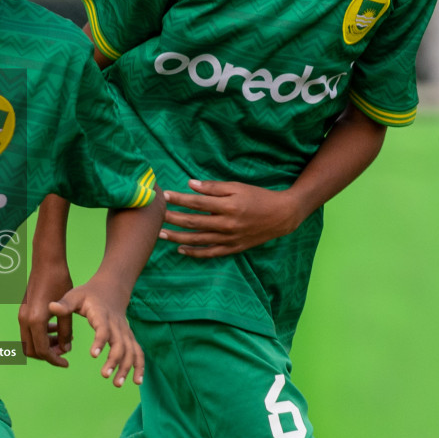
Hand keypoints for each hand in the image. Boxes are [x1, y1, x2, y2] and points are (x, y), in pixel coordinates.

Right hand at [18, 258, 73, 366]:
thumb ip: (66, 332)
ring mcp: (22, 315)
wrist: (47, 262)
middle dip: (47, 355)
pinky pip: (29, 331)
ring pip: (29, 341)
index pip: (42, 350)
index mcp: (36, 321)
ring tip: (61, 340)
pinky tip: (54, 329)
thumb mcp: (67, 311)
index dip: (55, 360)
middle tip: (63, 352)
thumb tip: (66, 348)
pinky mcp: (23, 310)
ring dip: (44, 345)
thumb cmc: (59, 282)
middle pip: (32, 350)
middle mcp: (25, 320)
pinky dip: (40, 336)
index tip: (66, 363)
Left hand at [49, 279, 143, 387]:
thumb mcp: (74, 295)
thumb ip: (64, 304)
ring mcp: (125, 332)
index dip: (100, 341)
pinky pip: (138, 353)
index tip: (93, 355)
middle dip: (114, 360)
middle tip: (104, 375)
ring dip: (126, 367)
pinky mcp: (129, 338)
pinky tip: (137, 381)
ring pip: (131, 351)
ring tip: (116, 383)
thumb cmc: (88, 295)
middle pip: (120, 344)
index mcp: (102, 315)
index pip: (103, 329)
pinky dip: (139, 367)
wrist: (111, 289)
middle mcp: (117, 325)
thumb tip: (51, 307)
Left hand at [159, 180, 305, 257]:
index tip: (165, 196)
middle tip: (157, 216)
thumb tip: (191, 184)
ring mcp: (230, 238)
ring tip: (161, 234)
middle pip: (194, 223)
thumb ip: (214, 187)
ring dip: (178, 237)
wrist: (281, 216)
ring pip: (198, 240)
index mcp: (229, 206)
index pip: (198, 203)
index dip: (180, 199)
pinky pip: (210, 253)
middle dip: (173, 219)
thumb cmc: (258, 197)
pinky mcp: (233, 248)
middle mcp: (227, 224)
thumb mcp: (238, 187)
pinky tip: (180, 249)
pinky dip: (194, 252)